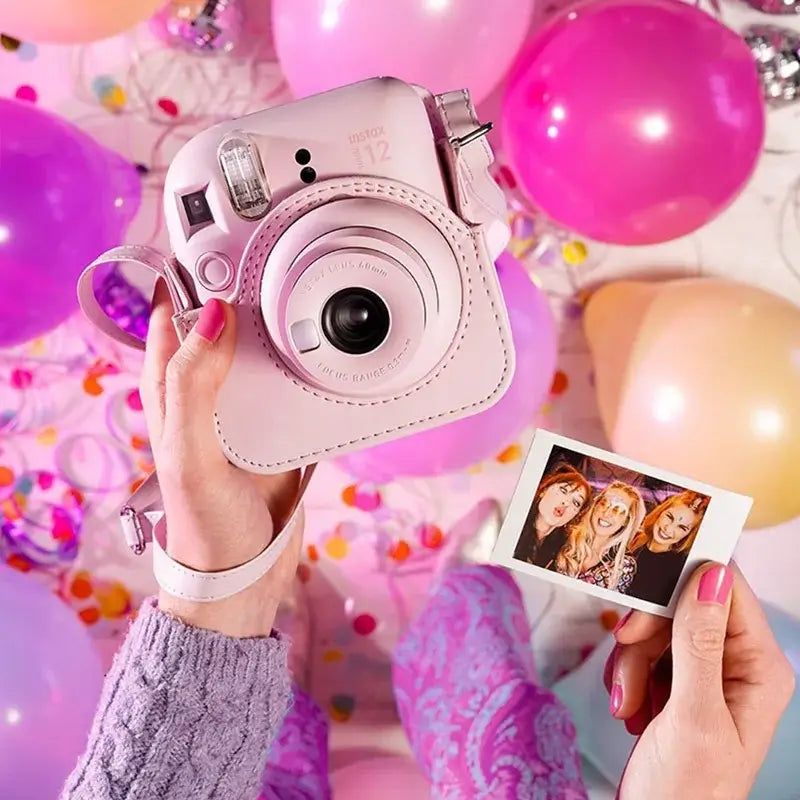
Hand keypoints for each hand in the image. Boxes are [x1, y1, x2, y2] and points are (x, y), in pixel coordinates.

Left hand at [139, 282, 302, 636]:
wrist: (246, 576)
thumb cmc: (206, 522)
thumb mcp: (190, 452)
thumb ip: (196, 385)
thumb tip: (216, 315)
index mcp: (175, 395)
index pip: (171, 321)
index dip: (185, 280)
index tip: (214, 245)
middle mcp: (210, 397)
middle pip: (225, 328)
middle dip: (245, 292)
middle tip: (276, 258)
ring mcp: (249, 414)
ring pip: (266, 355)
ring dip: (285, 327)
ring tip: (312, 295)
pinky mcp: (284, 433)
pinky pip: (299, 390)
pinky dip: (313, 371)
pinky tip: (332, 358)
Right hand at [606, 562, 794, 798]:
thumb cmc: (687, 793)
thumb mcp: (692, 716)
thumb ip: (699, 644)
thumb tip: (711, 576)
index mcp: (760, 668)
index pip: (727, 590)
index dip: (680, 590)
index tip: (641, 614)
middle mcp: (740, 664)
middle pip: (684, 607)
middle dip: (646, 637)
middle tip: (626, 664)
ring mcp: (709, 674)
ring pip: (659, 629)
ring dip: (631, 662)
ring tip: (629, 703)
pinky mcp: (681, 684)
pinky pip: (646, 652)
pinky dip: (628, 675)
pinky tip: (631, 706)